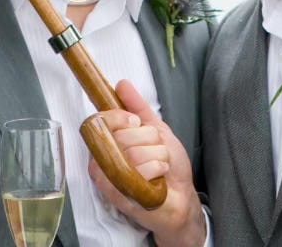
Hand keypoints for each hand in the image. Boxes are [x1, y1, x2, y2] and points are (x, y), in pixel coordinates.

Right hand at [88, 80, 206, 246]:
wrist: (180, 198)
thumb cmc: (168, 167)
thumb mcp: (156, 129)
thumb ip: (138, 107)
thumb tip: (122, 84)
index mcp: (108, 142)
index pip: (101, 119)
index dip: (121, 116)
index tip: (136, 121)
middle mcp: (103, 159)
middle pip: (123, 134)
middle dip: (150, 139)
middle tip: (154, 151)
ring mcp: (108, 178)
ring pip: (134, 152)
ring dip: (157, 156)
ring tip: (159, 167)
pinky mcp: (116, 195)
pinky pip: (137, 171)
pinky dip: (156, 169)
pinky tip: (157, 178)